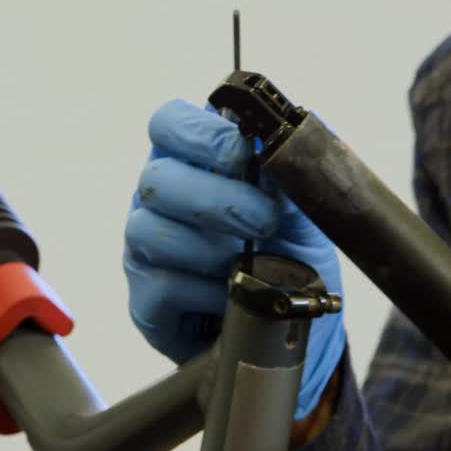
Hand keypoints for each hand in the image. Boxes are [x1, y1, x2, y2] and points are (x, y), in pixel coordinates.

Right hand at [122, 99, 345, 420]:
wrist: (293, 327)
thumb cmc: (291, 259)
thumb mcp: (306, 215)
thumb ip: (290, 181)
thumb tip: (280, 153)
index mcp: (192, 163)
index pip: (169, 123)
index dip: (199, 133)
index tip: (240, 154)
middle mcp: (159, 201)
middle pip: (156, 179)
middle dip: (217, 200)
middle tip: (265, 222)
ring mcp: (144, 250)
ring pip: (150, 231)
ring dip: (211, 249)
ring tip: (251, 264)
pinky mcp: (145, 300)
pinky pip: (162, 285)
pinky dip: (206, 292)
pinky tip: (231, 296)